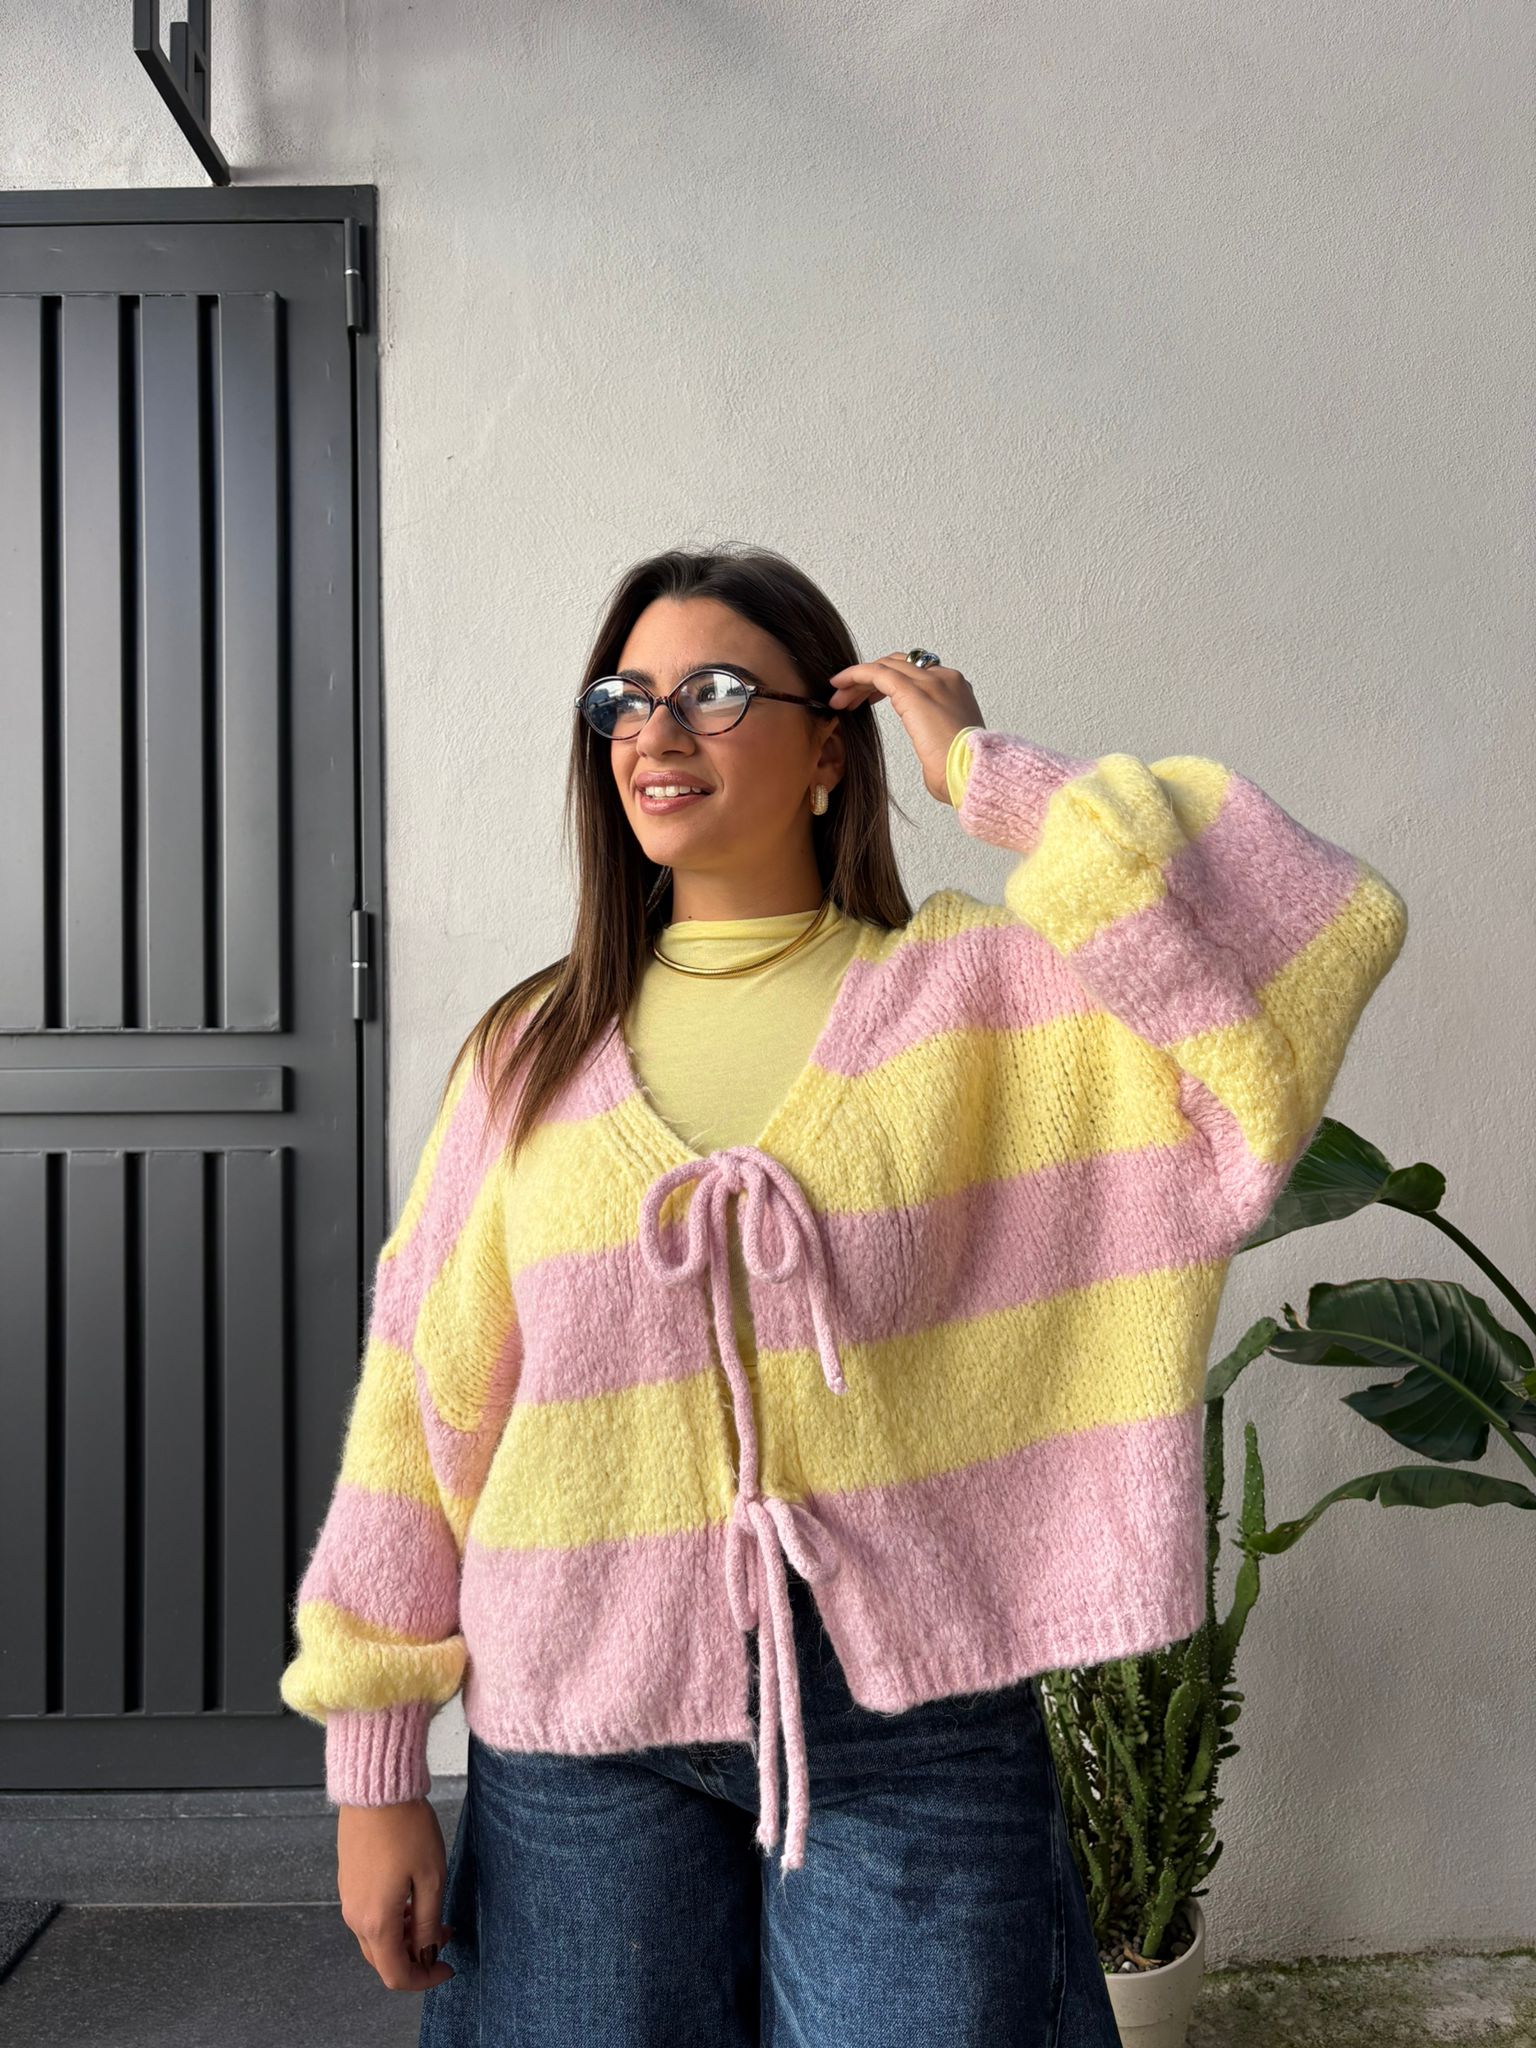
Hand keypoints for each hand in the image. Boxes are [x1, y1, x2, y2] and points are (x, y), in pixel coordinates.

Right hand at [338, 1798, 456, 1992]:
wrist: (375, 1790)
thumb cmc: (406, 1829)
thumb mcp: (431, 1878)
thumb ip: (429, 1922)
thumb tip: (428, 1952)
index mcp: (377, 1922)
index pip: (396, 1974)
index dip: (424, 1979)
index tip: (447, 1968)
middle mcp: (355, 1917)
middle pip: (384, 1959)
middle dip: (416, 1955)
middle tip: (443, 1934)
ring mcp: (348, 1899)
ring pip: (376, 1938)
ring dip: (404, 1936)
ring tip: (431, 1913)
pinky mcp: (348, 1882)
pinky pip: (368, 1916)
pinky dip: (391, 1919)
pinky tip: (411, 1897)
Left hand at [824, 652, 983, 804]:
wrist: (972, 774)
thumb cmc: (962, 773)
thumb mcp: (949, 751)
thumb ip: (937, 742)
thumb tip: (931, 754)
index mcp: (957, 691)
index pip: (917, 673)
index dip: (889, 681)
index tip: (869, 698)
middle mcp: (945, 679)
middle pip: (899, 665)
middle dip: (870, 679)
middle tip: (848, 699)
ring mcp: (930, 682)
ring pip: (885, 666)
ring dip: (858, 680)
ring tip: (838, 698)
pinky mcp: (912, 691)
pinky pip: (876, 673)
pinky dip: (854, 676)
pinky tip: (838, 687)